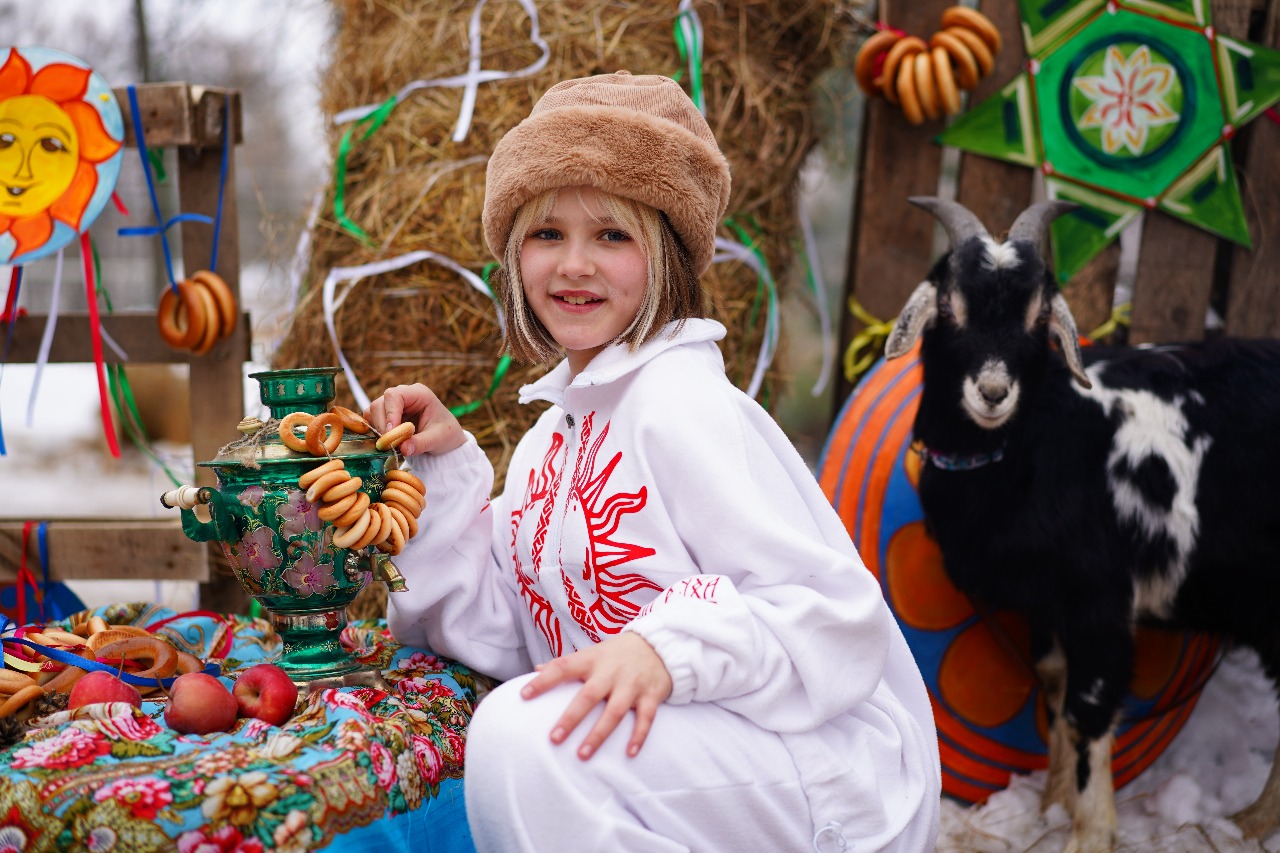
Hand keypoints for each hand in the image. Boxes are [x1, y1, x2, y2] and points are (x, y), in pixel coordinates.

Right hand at [364, 384, 465, 456]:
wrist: (446, 439)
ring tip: (390, 444)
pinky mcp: (387, 415)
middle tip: (390, 444)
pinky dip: (375, 431)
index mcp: (419, 393)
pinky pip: (372, 420)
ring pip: (373, 411)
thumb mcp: (437, 440)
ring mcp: (393, 405)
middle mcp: (404, 396)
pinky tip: (386, 442)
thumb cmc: (446, 434)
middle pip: (380, 403)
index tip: (391, 432)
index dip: (390, 413)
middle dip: (382, 425)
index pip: (395, 395)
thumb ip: (420, 443)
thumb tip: (403, 448)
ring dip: (377, 429)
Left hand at [521, 632, 671, 760]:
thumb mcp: (593, 652)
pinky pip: (646, 718)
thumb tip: (536, 669)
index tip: (524, 695)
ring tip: (582, 755)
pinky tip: (629, 753)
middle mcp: (611, 671)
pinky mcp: (651, 695)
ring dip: (598, 734)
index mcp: (592, 659)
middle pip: (589, 696)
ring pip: (615, 711)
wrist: (660, 645)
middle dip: (571, 718)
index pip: (563, 667)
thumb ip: (566, 662)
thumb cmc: (618, 653)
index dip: (543, 681)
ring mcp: (632, 684)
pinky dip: (638, 735)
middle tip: (554, 739)